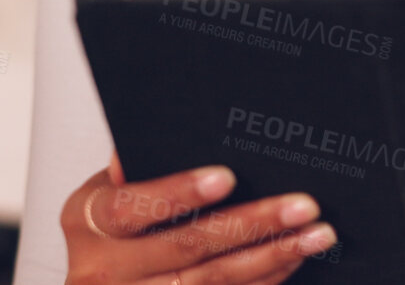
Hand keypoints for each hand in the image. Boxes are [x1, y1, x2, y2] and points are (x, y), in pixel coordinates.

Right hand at [60, 151, 336, 284]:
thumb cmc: (108, 232)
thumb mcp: (104, 194)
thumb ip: (133, 168)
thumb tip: (161, 134)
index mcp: (88, 223)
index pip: (133, 206)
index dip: (179, 192)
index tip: (227, 177)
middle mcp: (105, 269)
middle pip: (186, 246)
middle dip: (251, 223)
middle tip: (301, 205)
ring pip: (212, 281)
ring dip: (272, 256)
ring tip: (316, 234)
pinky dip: (264, 279)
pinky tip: (292, 258)